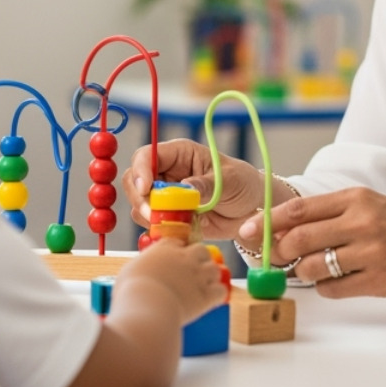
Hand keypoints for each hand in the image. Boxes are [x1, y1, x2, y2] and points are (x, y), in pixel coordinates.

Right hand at [115, 239, 224, 323]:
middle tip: (192, 272)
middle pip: (200, 249)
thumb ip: (140, 267)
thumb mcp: (129, 272)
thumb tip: (139, 273)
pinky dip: (217, 296)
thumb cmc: (131, 290)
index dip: (177, 250)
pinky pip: (221, 290)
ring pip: (215, 268)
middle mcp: (184, 258)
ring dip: (210, 277)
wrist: (147, 305)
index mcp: (164, 249)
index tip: (174, 260)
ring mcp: (198, 275)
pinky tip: (210, 301)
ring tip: (203, 287)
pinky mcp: (206, 294)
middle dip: (199, 259)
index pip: (176, 242)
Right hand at [121, 138, 265, 239]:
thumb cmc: (242, 183)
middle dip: (140, 199)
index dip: (141, 171)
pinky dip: (160, 230)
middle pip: (134, 181)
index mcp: (179, 154)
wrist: (251, 209)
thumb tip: (183, 189)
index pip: (146, 156)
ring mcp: (165, 196)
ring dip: (151, 218)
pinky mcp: (168, 216)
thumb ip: (205, 184)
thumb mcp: (229, 180)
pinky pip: (152, 224)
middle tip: (154, 216)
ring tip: (178, 224)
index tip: (146, 189)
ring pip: (139, 205)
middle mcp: (166, 172)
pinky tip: (180, 233)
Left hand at [237, 186, 385, 298]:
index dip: (267, 222)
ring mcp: (370, 253)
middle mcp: (361, 222)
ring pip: (312, 266)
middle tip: (271, 258)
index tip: (247, 231)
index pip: (299, 208)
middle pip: (298, 238)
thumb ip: (332, 215)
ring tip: (313, 269)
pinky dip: (326, 287)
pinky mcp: (378, 280)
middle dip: (276, 251)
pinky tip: (337, 280)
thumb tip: (285, 228)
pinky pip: (333, 289)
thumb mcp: (370, 206)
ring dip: (303, 272)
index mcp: (356, 199)